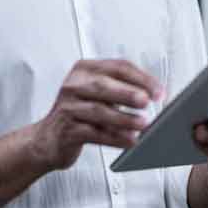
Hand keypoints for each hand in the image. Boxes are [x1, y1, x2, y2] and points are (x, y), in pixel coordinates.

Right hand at [30, 59, 162, 171]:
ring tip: (142, 124)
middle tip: (146, 101)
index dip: (141, 78)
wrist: (48, 139)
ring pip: (98, 111)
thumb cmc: (78, 113)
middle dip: (128, 93)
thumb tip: (152, 95)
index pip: (117, 67)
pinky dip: (114, 138)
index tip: (158, 91)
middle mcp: (74, 85)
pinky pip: (94, 133)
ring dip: (124, 118)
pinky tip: (129, 140)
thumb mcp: (96, 93)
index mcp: (84, 69)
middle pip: (103, 85)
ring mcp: (68, 107)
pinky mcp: (67, 130)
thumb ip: (121, 89)